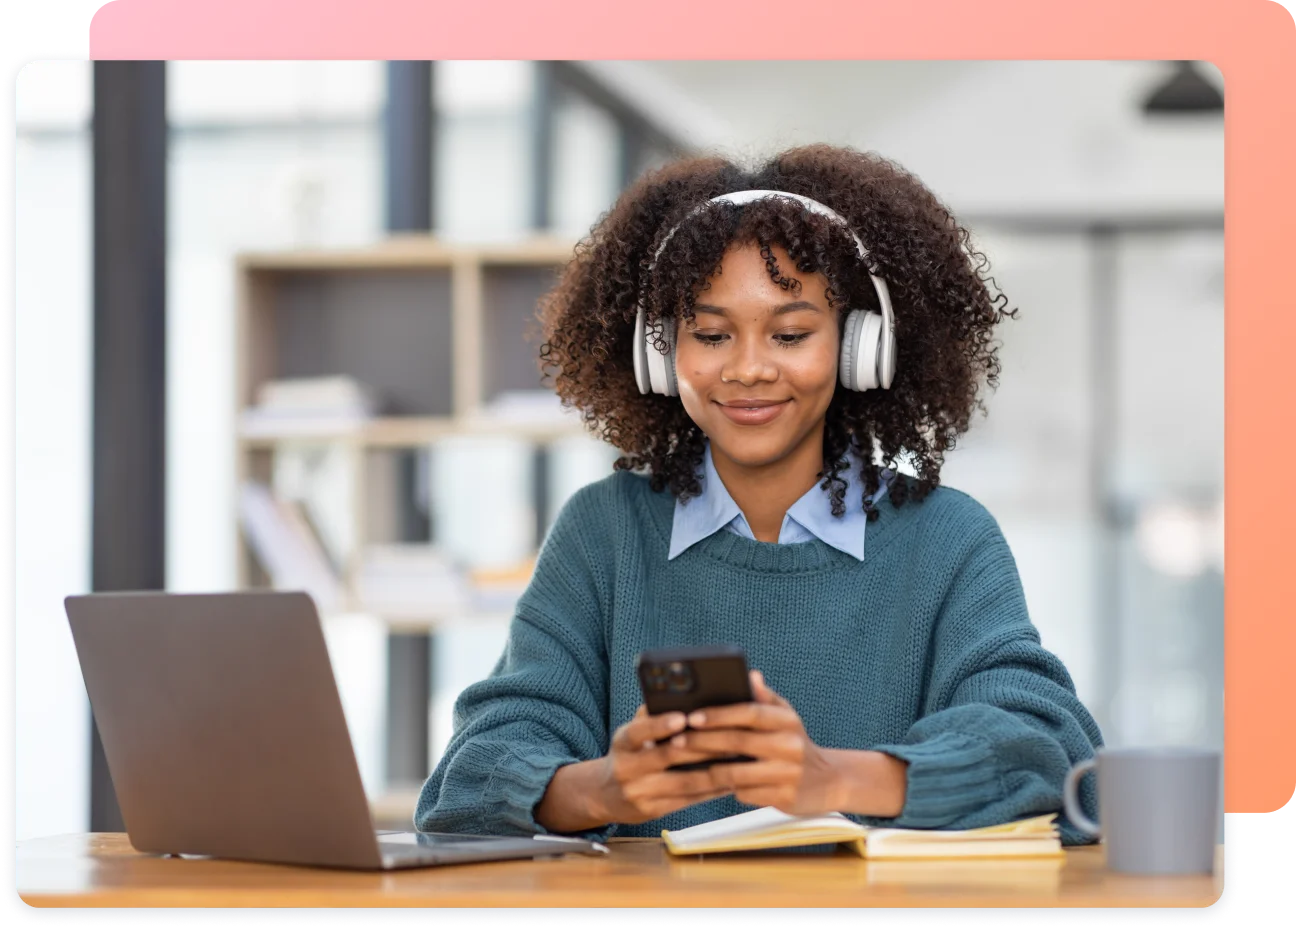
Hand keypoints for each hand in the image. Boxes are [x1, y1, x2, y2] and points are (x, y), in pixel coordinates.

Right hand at [590, 706, 734, 825]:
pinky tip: (729, 780)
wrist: (606, 794)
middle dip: (700, 746)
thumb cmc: (630, 754)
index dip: (659, 725)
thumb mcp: (631, 733)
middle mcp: (627, 768)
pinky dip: (710, 790)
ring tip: (736, 758)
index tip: (682, 717)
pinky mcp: (652, 810)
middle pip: (667, 757)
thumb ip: (651, 716)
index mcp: (622, 742)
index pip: (639, 732)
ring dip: (713, 771)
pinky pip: (687, 800)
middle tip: (730, 736)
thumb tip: (682, 698)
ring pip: (683, 782)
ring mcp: (638, 792)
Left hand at [663, 670, 840, 815]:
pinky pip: (745, 793)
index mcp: (788, 721)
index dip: (720, 714)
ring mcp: (788, 774)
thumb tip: (750, 674)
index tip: (692, 716)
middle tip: (676, 740)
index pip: (750, 712)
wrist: (830, 780)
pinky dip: (726, 788)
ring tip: (685, 764)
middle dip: (703, 741)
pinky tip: (711, 784)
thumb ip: (766, 698)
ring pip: (737, 772)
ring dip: (707, 769)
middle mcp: (790, 746)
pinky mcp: (784, 799)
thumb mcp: (787, 717)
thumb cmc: (797, 743)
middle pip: (738, 742)